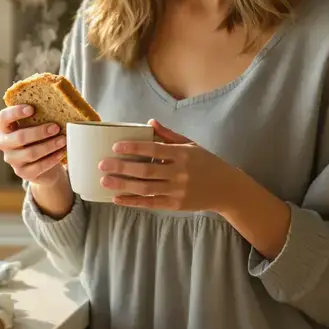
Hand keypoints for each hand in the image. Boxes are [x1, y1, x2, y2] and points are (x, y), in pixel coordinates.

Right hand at [0, 104, 67, 186]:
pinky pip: (38, 166)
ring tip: (63, 140)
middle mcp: (4, 143)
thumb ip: (39, 115)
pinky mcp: (22, 173)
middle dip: (39, 132)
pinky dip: (52, 159)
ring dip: (49, 146)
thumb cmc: (38, 137)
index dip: (15, 112)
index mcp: (4, 127)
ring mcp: (12, 160)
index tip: (32, 108)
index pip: (3, 118)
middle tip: (56, 127)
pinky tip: (62, 152)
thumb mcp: (36, 124)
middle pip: (19, 137)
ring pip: (31, 153)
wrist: (42, 163)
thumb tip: (56, 105)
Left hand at [99, 119, 237, 211]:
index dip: (134, 147)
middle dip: (122, 167)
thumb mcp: (191, 145)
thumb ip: (169, 135)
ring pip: (146, 188)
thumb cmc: (206, 163)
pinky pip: (150, 203)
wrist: (226, 189)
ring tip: (104, 181)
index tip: (116, 146)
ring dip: (123, 185)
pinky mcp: (175, 205)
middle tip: (102, 164)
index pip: (154, 149)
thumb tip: (149, 123)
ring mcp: (178, 191)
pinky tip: (117, 198)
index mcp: (182, 154)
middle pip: (146, 170)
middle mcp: (180, 173)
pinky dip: (133, 201)